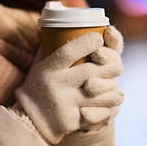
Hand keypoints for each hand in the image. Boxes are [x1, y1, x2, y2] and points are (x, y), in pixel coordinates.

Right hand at [15, 29, 122, 143]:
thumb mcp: (39, 65)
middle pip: (91, 71)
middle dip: (110, 64)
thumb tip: (62, 25)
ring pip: (102, 93)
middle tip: (115, 63)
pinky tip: (109, 101)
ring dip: (112, 87)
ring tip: (112, 84)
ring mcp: (65, 104)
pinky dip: (109, 106)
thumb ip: (50, 47)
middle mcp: (56, 86)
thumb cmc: (39, 85)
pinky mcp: (73, 120)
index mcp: (47, 69)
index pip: (68, 51)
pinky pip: (102, 112)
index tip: (98, 37)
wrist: (31, 120)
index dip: (87, 42)